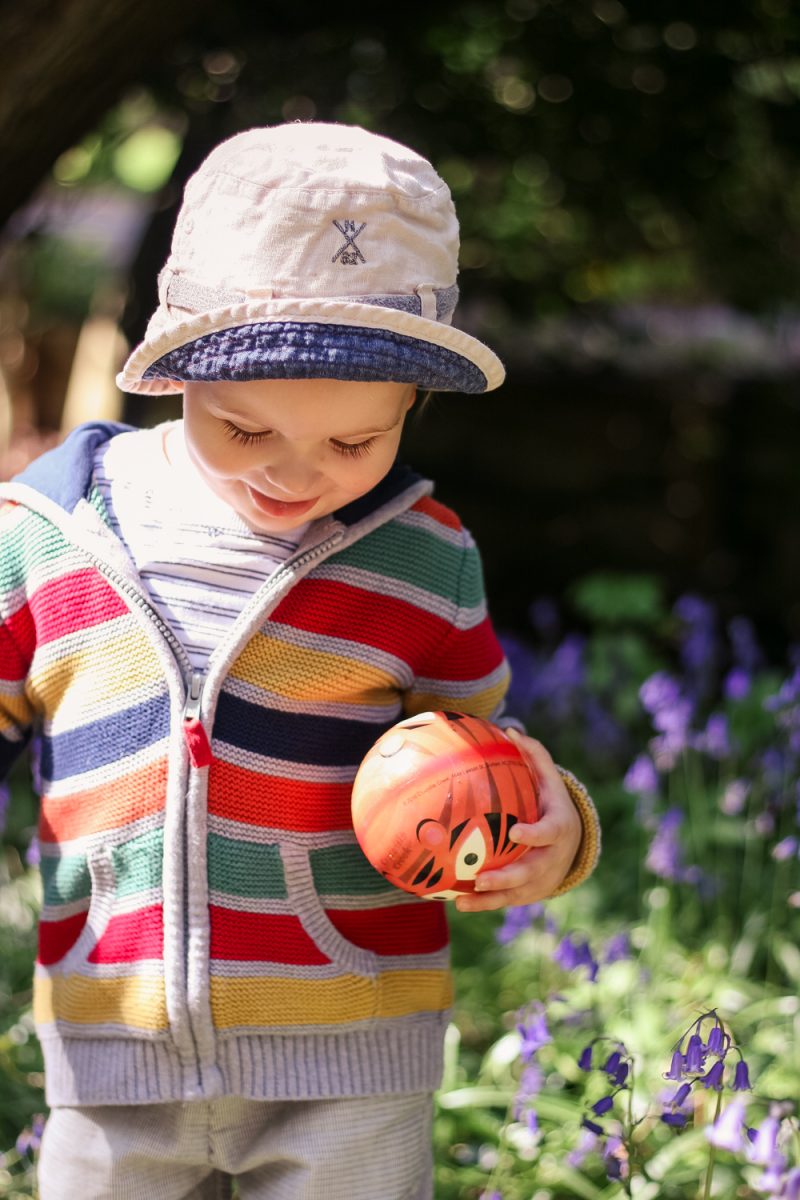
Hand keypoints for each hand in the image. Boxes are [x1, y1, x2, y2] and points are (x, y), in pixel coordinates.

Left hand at [455, 729, 581, 912]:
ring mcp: (542, 880)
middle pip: (531, 872)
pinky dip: (484, 905)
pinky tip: (458, 902)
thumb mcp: (551, 781)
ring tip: (463, 898)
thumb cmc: (553, 805)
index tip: (515, 832)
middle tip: (481, 878)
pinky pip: (505, 901)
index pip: (549, 833)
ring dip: (490, 898)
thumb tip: (511, 729)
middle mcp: (552, 858)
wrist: (574, 843)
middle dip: (507, 877)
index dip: (534, 835)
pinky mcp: (530, 893)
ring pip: (516, 893)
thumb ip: (535, 756)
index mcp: (558, 829)